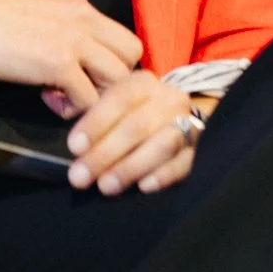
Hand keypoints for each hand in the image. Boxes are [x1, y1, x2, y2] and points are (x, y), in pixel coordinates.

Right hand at [0, 0, 143, 110]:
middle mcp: (82, 13)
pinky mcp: (59, 62)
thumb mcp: (31, 7)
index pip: (114, 30)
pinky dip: (74, 108)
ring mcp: (74, 37)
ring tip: (66, 96)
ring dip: (97, 94)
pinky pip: (91, 98)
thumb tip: (73, 53)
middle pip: (131, 51)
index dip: (102, 55)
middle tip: (84, 85)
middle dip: (112, 75)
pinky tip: (49, 100)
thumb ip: (59, 21)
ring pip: (119, 76)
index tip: (77, 67)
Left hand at [66, 71, 202, 195]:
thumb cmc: (130, 116)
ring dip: (131, 167)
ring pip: (163, 144)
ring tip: (106, 186)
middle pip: (138, 126)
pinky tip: (144, 186)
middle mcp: (169, 100)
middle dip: (106, 153)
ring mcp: (188, 123)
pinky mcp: (198, 149)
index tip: (74, 148)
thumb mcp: (110, 106)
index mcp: (143, 85)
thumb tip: (75, 149)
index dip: (96, 123)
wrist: (175, 118)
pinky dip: (164, 175)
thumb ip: (92, 121)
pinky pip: (185, 162)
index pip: (120, 98)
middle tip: (80, 177)